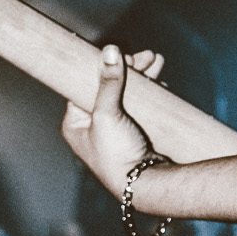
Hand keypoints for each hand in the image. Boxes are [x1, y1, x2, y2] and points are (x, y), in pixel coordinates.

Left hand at [60, 45, 165, 196]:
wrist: (144, 185)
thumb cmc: (116, 155)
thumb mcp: (107, 114)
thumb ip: (108, 82)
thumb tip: (109, 50)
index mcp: (76, 123)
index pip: (85, 84)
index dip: (102, 67)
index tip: (121, 54)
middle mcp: (93, 127)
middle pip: (109, 88)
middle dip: (130, 70)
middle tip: (149, 57)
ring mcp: (115, 131)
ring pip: (127, 96)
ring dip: (143, 79)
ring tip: (158, 62)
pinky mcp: (134, 135)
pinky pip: (140, 109)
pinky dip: (150, 95)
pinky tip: (160, 84)